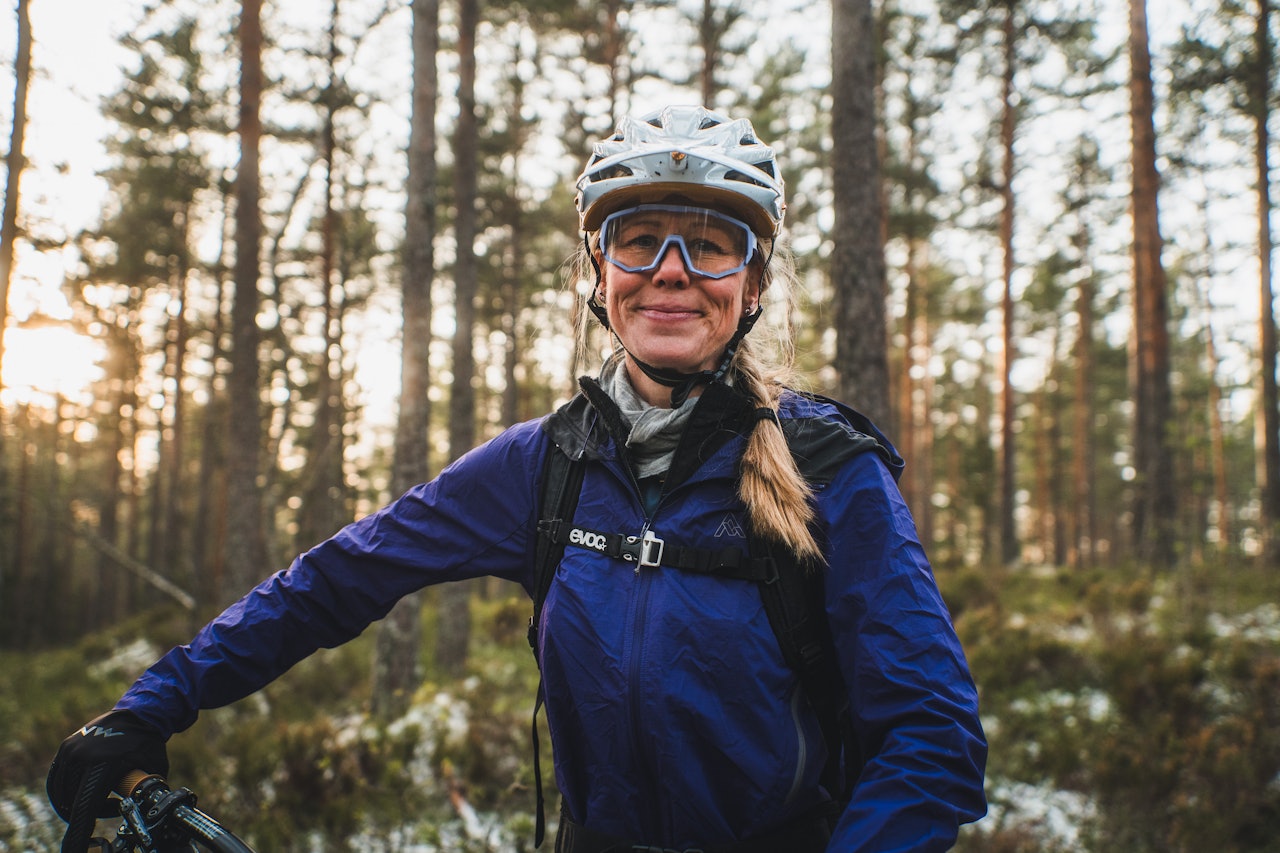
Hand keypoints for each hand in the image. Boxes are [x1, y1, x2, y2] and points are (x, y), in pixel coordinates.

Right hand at [46, 709, 168, 820]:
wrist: (139, 714)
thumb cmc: (149, 744)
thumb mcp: (155, 769)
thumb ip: (145, 791)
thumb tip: (146, 808)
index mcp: (104, 765)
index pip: (86, 804)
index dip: (87, 821)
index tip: (92, 828)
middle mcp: (83, 758)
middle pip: (73, 801)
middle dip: (87, 810)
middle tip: (109, 805)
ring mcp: (71, 751)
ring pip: (62, 791)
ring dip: (74, 801)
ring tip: (98, 797)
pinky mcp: (66, 746)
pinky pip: (57, 777)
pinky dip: (64, 790)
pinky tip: (79, 792)